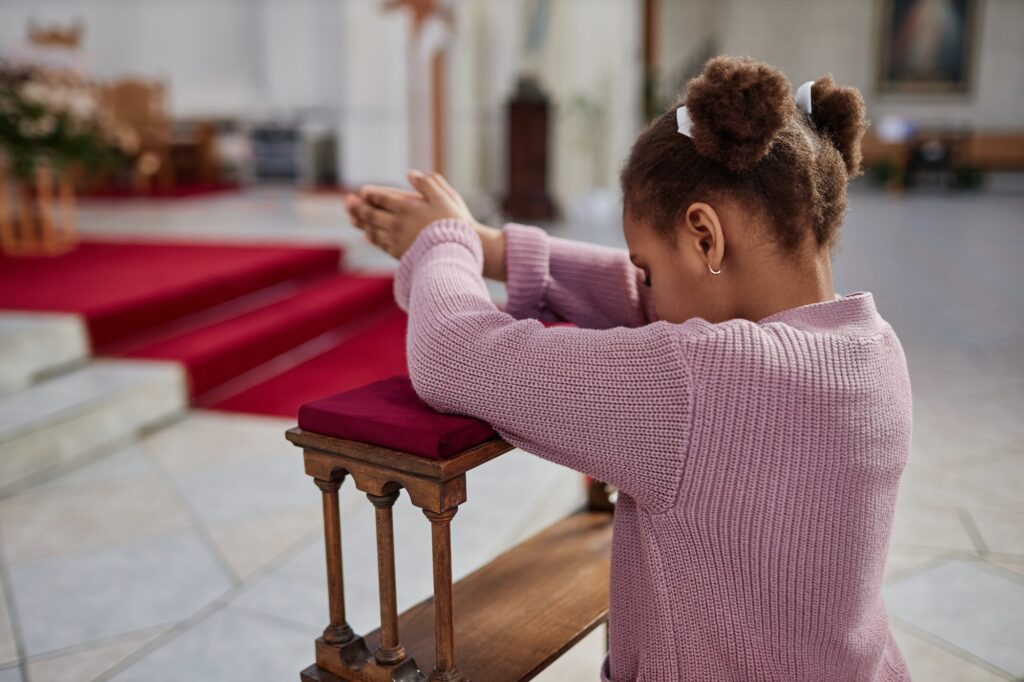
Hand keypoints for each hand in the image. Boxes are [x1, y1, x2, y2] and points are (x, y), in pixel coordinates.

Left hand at [344, 170, 477, 259]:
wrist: (457, 253)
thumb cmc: (455, 224)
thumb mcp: (445, 197)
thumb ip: (428, 183)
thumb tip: (410, 174)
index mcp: (407, 208)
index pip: (383, 199)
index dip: (371, 194)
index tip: (362, 191)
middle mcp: (398, 224)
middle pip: (373, 214)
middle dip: (359, 207)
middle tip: (347, 202)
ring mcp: (398, 240)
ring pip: (374, 230)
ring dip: (361, 223)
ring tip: (352, 218)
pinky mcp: (401, 254)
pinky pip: (382, 244)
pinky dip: (372, 238)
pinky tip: (368, 236)